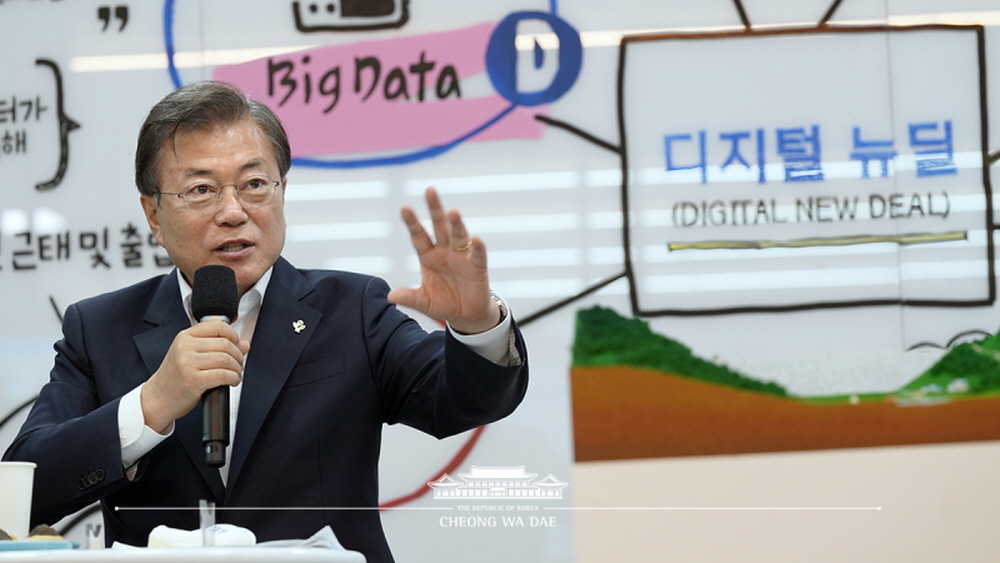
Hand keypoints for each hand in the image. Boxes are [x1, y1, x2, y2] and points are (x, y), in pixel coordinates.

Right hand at [140, 320, 249, 432]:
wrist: (157, 399)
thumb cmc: (175, 377)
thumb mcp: (190, 354)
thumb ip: (216, 346)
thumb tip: (244, 344)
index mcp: (185, 336)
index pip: (217, 325)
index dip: (233, 334)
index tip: (237, 345)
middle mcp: (185, 347)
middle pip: (225, 343)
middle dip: (238, 355)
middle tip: (238, 364)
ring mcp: (188, 363)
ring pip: (226, 359)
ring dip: (237, 368)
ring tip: (236, 373)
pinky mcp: (194, 380)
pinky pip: (223, 375)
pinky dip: (234, 378)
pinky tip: (232, 381)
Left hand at [388, 187, 500, 333]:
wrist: (467, 315)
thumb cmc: (444, 304)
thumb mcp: (424, 302)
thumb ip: (410, 298)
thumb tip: (390, 296)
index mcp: (428, 256)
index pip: (418, 235)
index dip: (412, 222)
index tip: (404, 207)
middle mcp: (445, 251)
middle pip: (439, 226)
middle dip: (435, 209)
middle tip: (430, 190)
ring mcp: (462, 257)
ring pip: (459, 235)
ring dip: (456, 224)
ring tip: (452, 212)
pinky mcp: (478, 267)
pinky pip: (478, 255)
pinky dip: (478, 247)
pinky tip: (476, 239)